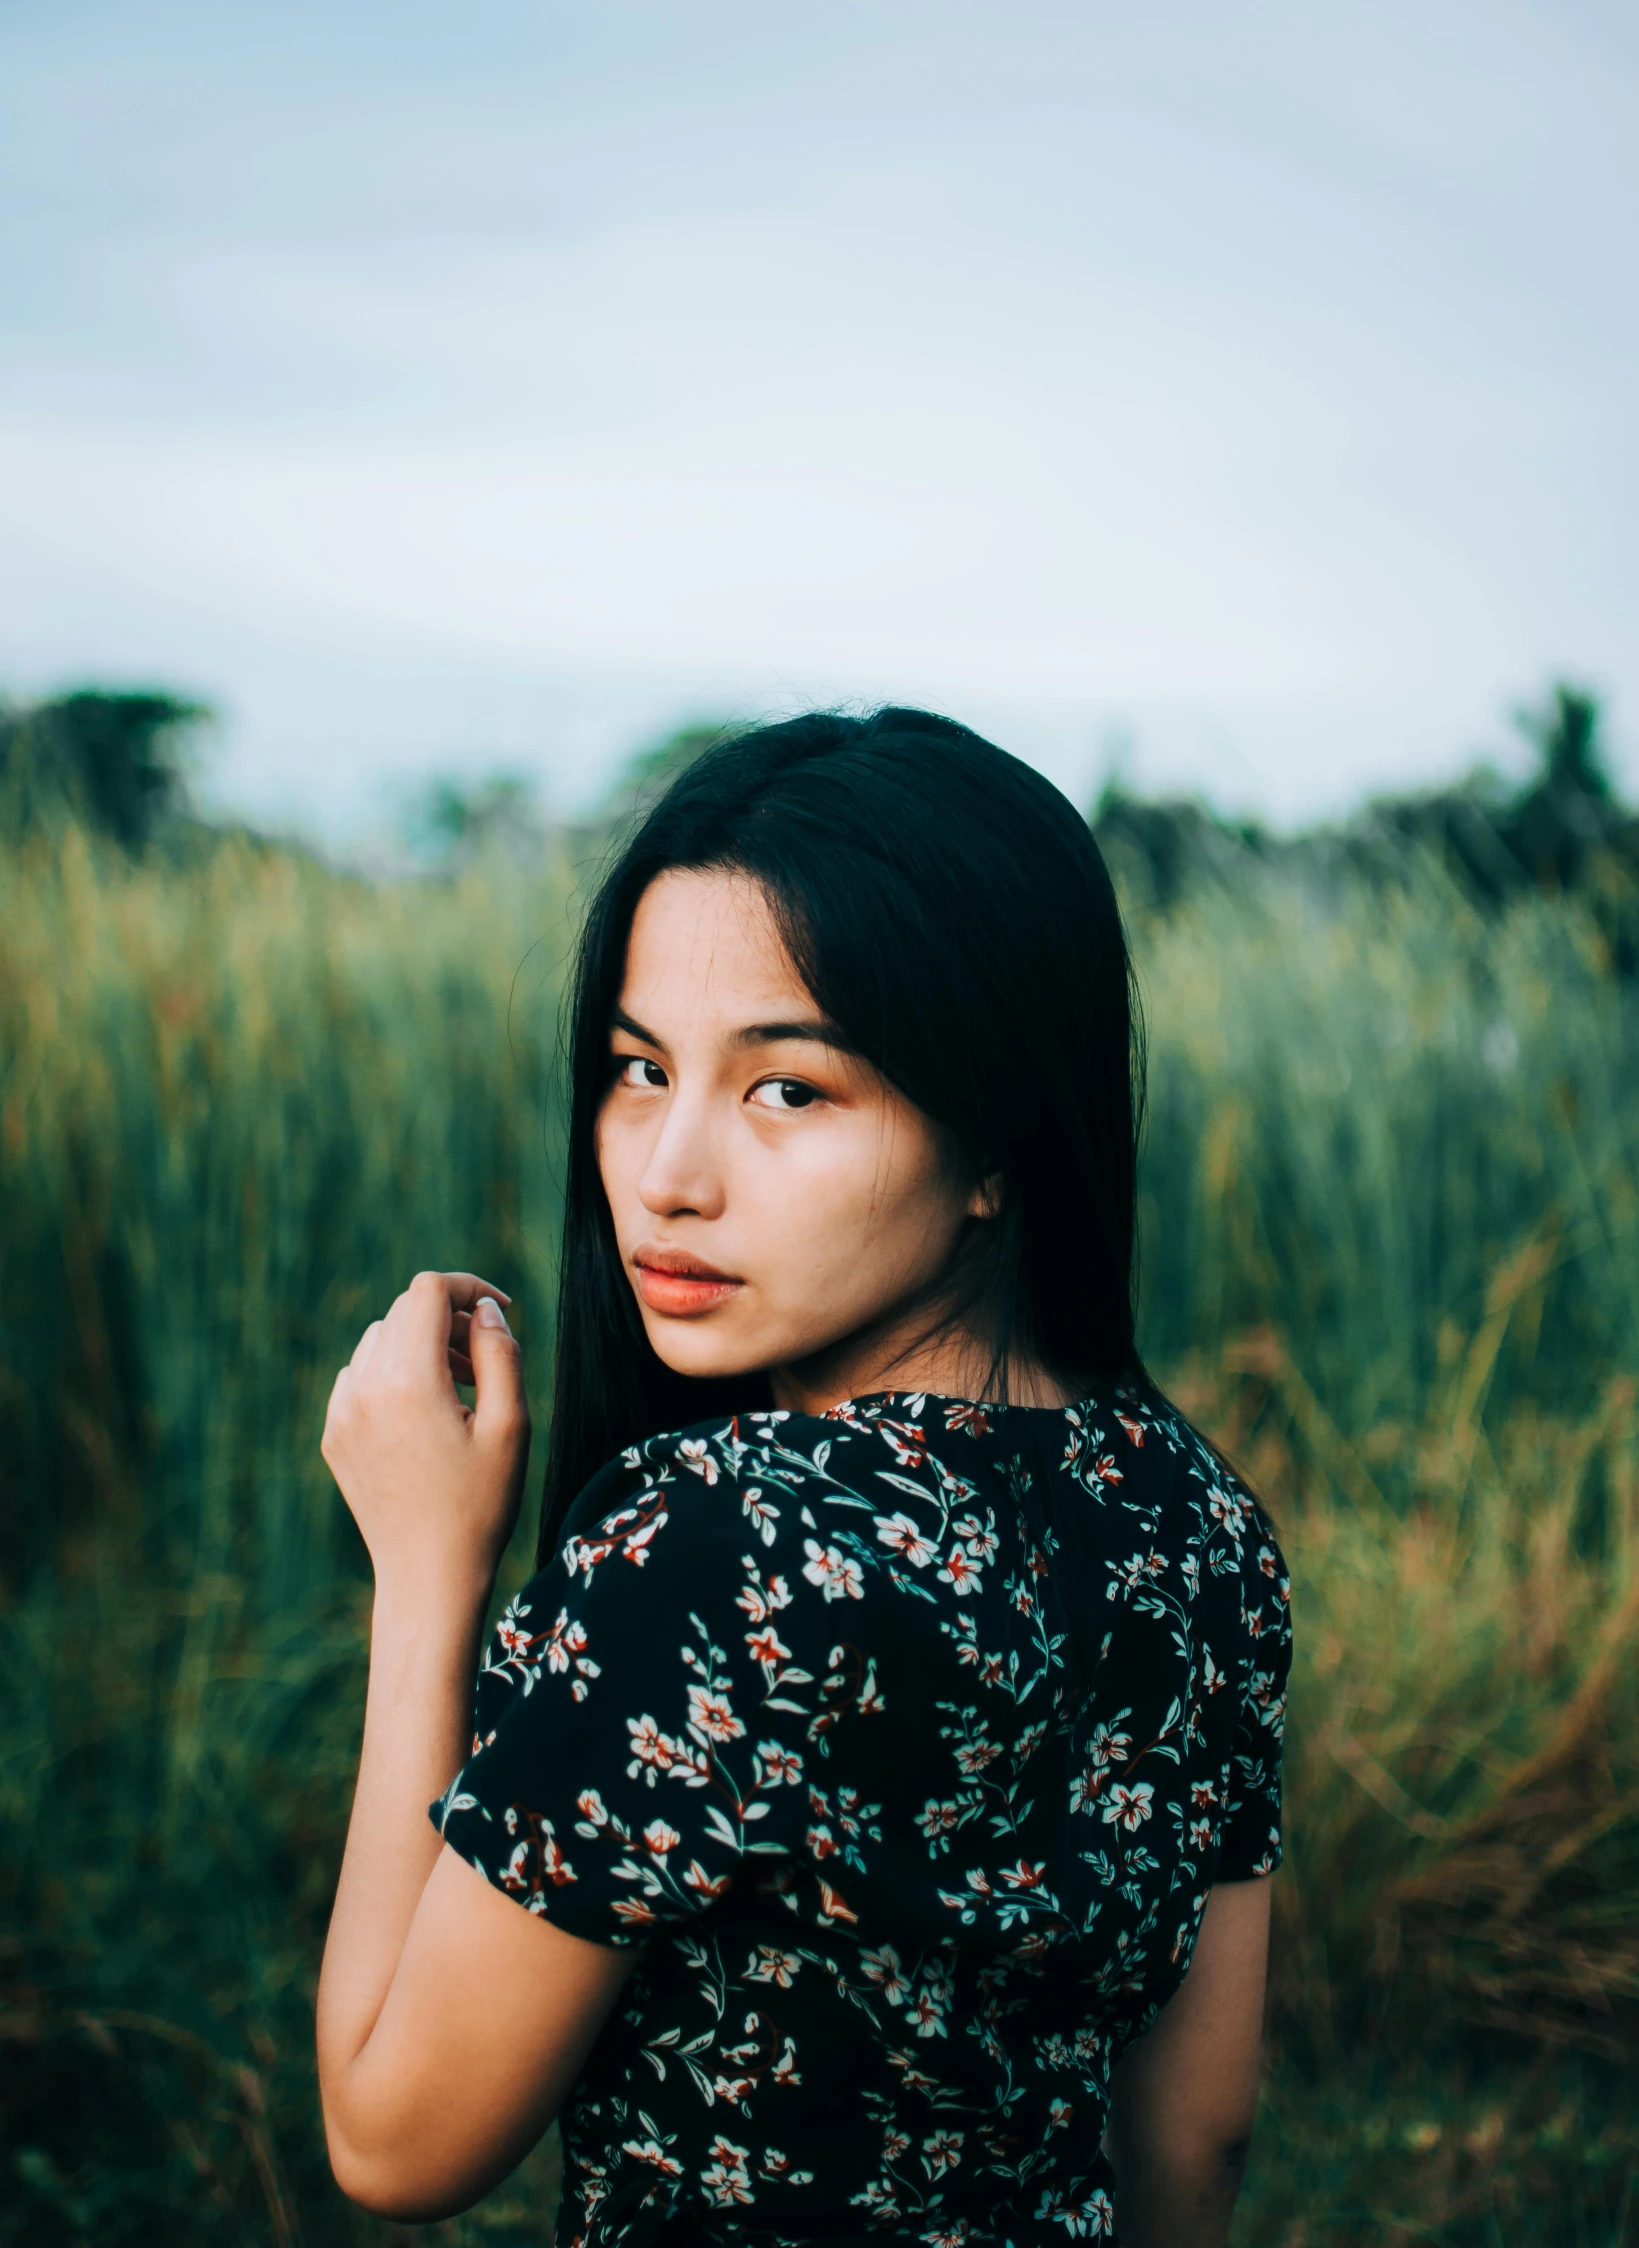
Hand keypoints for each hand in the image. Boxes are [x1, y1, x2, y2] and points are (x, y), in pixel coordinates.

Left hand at [322, 1272, 530, 1600]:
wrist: (428, 1575)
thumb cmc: (480, 1504)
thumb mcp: (511, 1425)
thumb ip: (500, 1353)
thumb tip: (484, 1310)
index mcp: (408, 1380)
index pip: (427, 1291)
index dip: (469, 1287)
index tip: (500, 1311)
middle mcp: (364, 1388)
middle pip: (404, 1310)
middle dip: (448, 1319)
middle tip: (484, 1360)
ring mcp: (342, 1412)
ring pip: (380, 1339)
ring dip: (421, 1345)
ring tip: (459, 1389)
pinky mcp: (334, 1435)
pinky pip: (360, 1375)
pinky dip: (394, 1374)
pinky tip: (426, 1414)